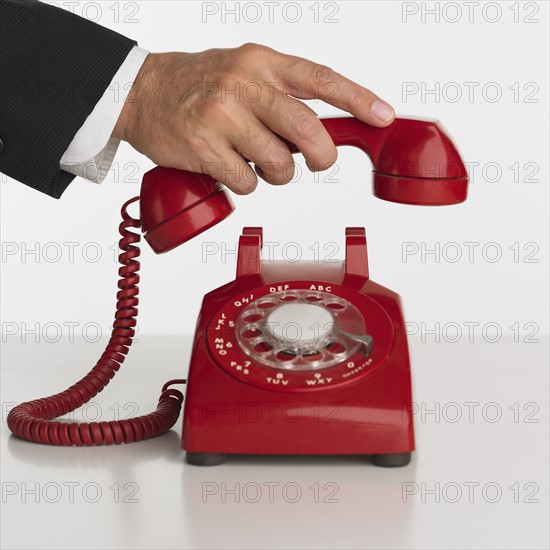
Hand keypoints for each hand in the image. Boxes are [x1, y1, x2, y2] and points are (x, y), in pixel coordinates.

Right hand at [113, 43, 394, 193]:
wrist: (142, 93)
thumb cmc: (199, 85)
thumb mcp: (244, 72)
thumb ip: (284, 94)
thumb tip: (325, 129)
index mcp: (261, 62)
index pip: (320, 78)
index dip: (357, 99)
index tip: (383, 116)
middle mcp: (243, 84)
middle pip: (306, 129)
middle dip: (321, 155)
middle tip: (318, 161)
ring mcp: (221, 116)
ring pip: (278, 164)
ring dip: (276, 174)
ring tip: (256, 161)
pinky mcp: (203, 147)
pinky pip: (247, 182)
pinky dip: (246, 184)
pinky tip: (229, 167)